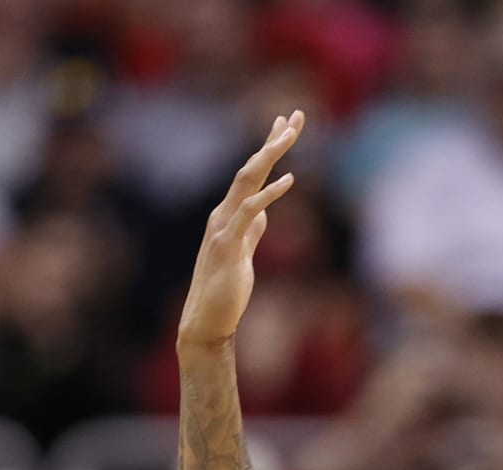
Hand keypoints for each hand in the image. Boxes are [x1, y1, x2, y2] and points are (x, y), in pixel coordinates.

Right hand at [177, 111, 304, 349]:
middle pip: (250, 167)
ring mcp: (224, 226)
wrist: (207, 320)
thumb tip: (263, 215)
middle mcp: (224, 213)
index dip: (269, 146)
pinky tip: (288, 180)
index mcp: (230, 214)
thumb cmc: (226, 289)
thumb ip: (252, 232)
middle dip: (273, 140)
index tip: (286, 123)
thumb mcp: (244, 253)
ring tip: (290, 135)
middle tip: (295, 115)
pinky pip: (250, 212)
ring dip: (269, 155)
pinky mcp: (228, 244)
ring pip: (247, 180)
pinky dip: (268, 194)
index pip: (252, 172)